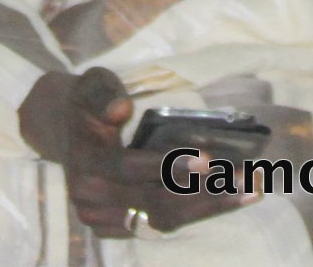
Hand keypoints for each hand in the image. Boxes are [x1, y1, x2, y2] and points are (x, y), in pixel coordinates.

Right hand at [18, 69, 250, 237]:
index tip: (208, 157)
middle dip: (205, 194)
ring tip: (249, 192)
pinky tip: (228, 198)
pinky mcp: (118, 228)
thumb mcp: (90, 85)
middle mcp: (91, 200)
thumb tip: (120, 109)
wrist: (63, 130)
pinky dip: (195, 213)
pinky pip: (160, 225)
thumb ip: (103, 94)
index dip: (169, 166)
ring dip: (208, 208)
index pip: (130, 170)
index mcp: (86, 163)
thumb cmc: (87, 103)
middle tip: (248, 180)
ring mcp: (104, 221)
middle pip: (154, 205)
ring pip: (162, 222)